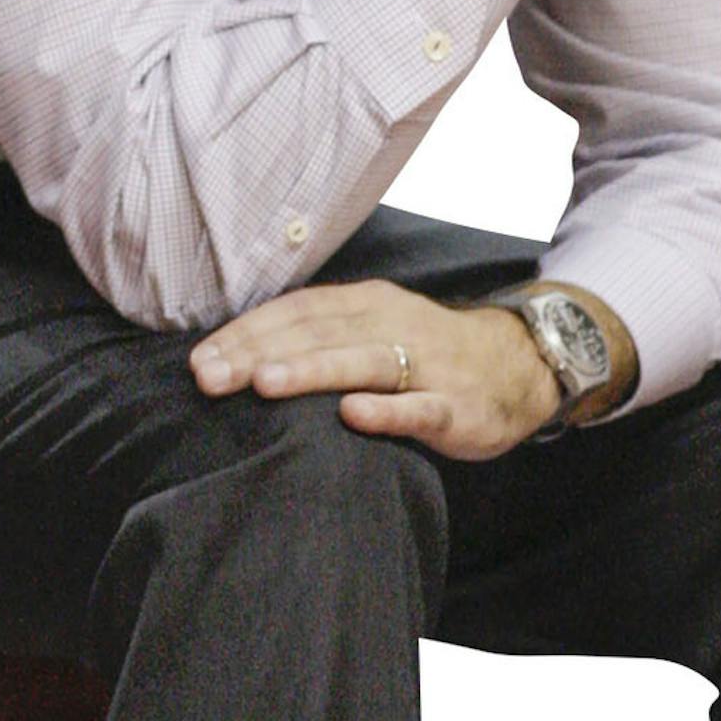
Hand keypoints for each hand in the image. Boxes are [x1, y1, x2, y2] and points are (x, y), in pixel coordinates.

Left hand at [189, 281, 561, 459]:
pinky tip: (353, 414)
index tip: (200, 358)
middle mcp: (392, 325)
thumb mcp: (375, 330)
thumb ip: (320, 338)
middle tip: (208, 376)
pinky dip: (387, 410)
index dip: (247, 333)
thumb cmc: (428, 355)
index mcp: (367, 305)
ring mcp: (426, 366)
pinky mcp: (456, 407)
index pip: (296, 312)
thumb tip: (241, 358)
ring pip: (362, 362)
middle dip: (259, 353)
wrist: (520, 366)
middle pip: (317, 334)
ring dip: (311, 370)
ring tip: (263, 383)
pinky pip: (419, 408)